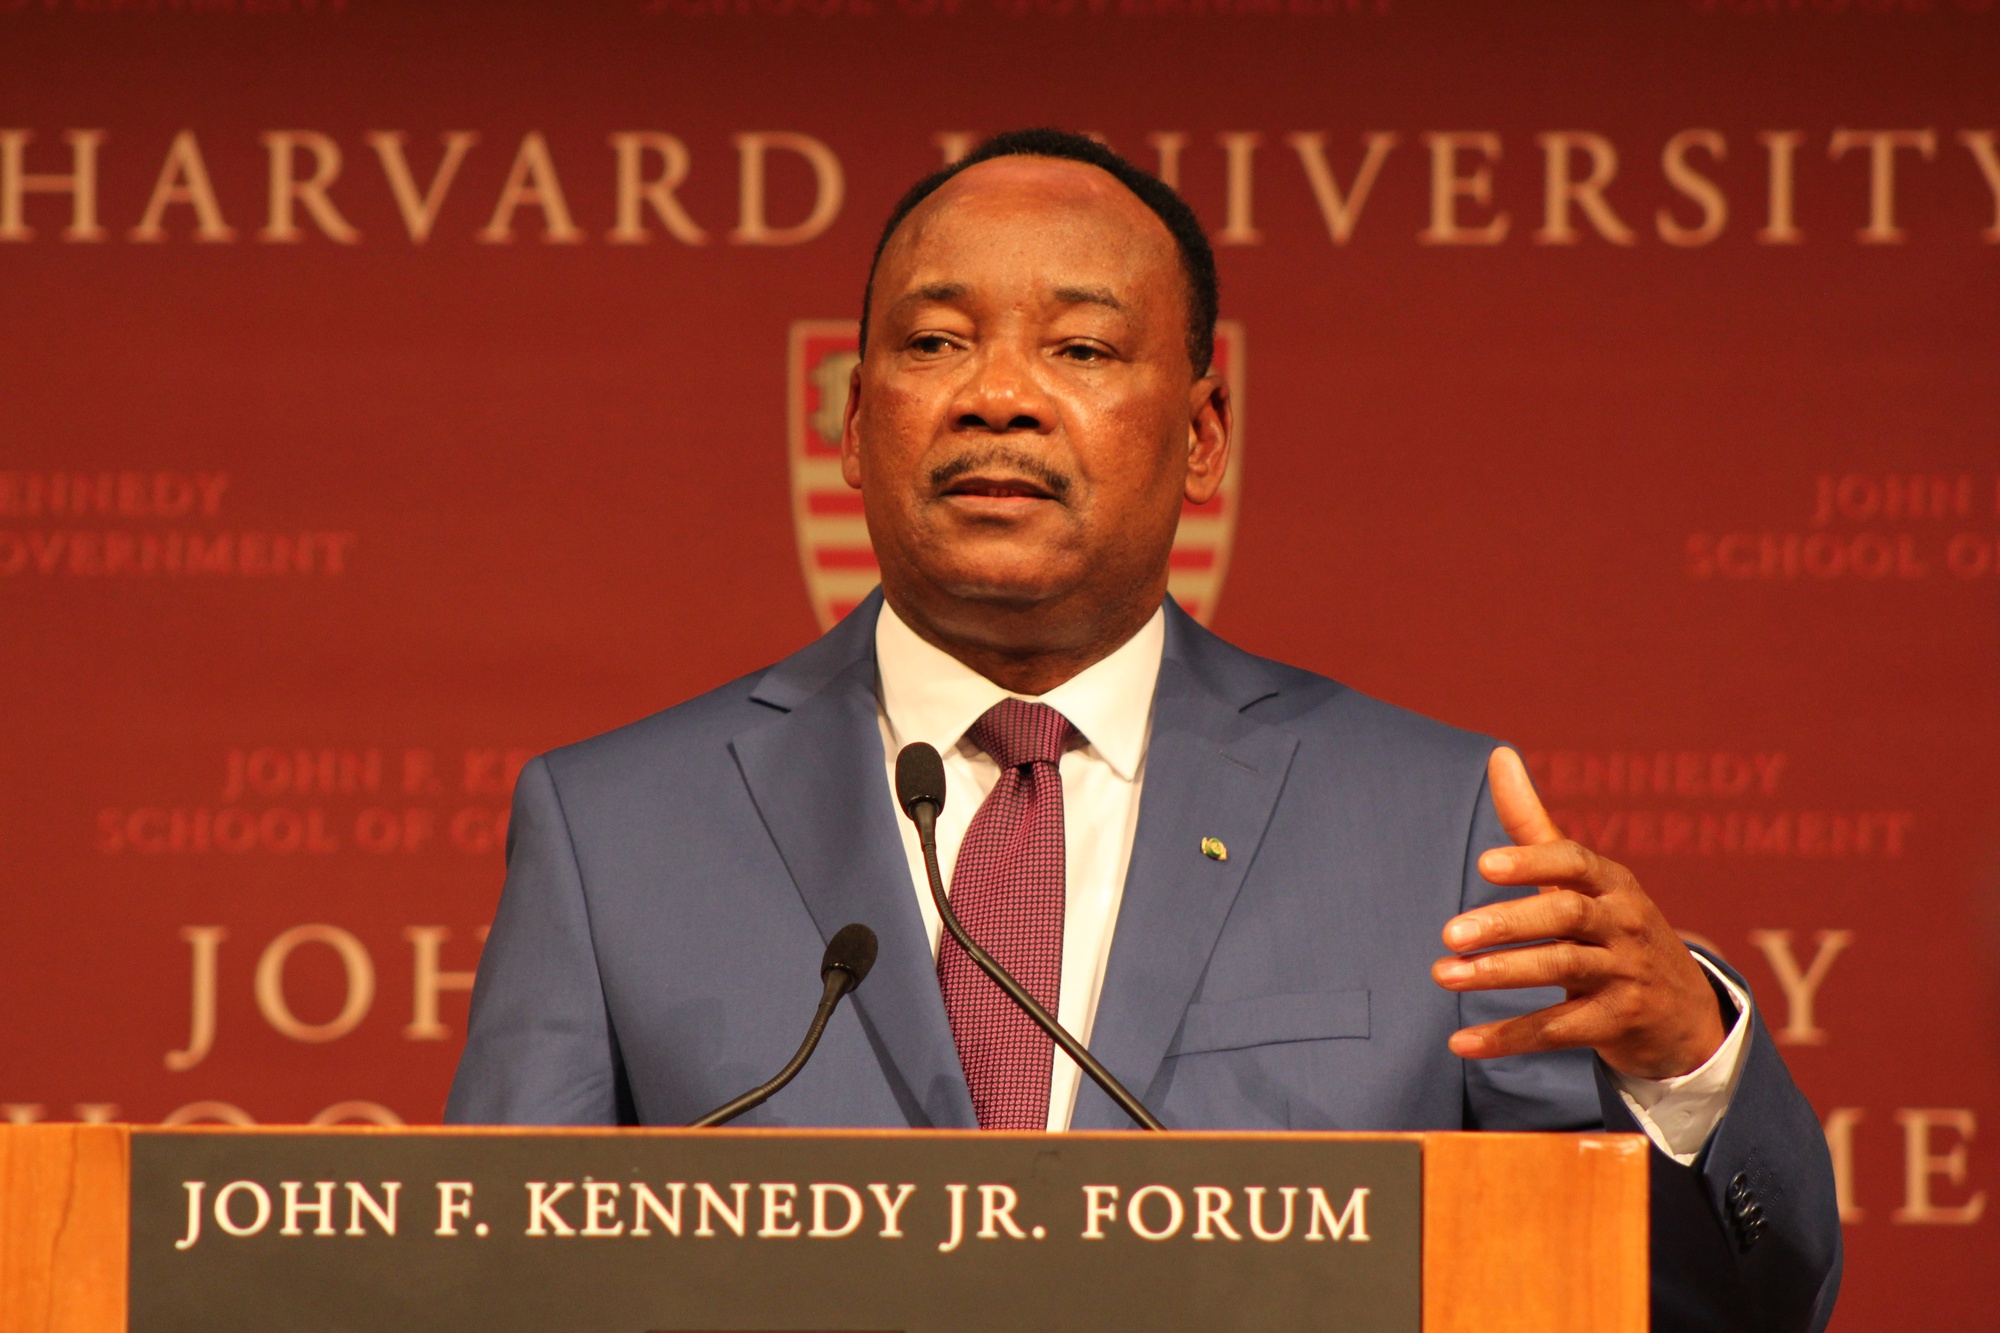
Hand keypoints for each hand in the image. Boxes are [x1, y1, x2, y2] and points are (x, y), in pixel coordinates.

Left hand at [1430, 747, 1727, 1079]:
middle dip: (1507, 923)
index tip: (1484, 865)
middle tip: (1450, 935)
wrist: (1682, 1009)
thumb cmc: (1612, 927)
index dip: (1531, 862)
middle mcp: (1623, 922)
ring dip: (1500, 974)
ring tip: (1443, 977)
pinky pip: (1560, 1030)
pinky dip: (1510, 1036)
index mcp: (1610, 881)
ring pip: (1562, 969)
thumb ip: (1532, 824)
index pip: (1573, 862)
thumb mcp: (1581, 876)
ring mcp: (1626, 973)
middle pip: (1565, 916)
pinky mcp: (1619, 1022)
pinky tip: (1462, 1043)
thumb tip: (1498, 752)